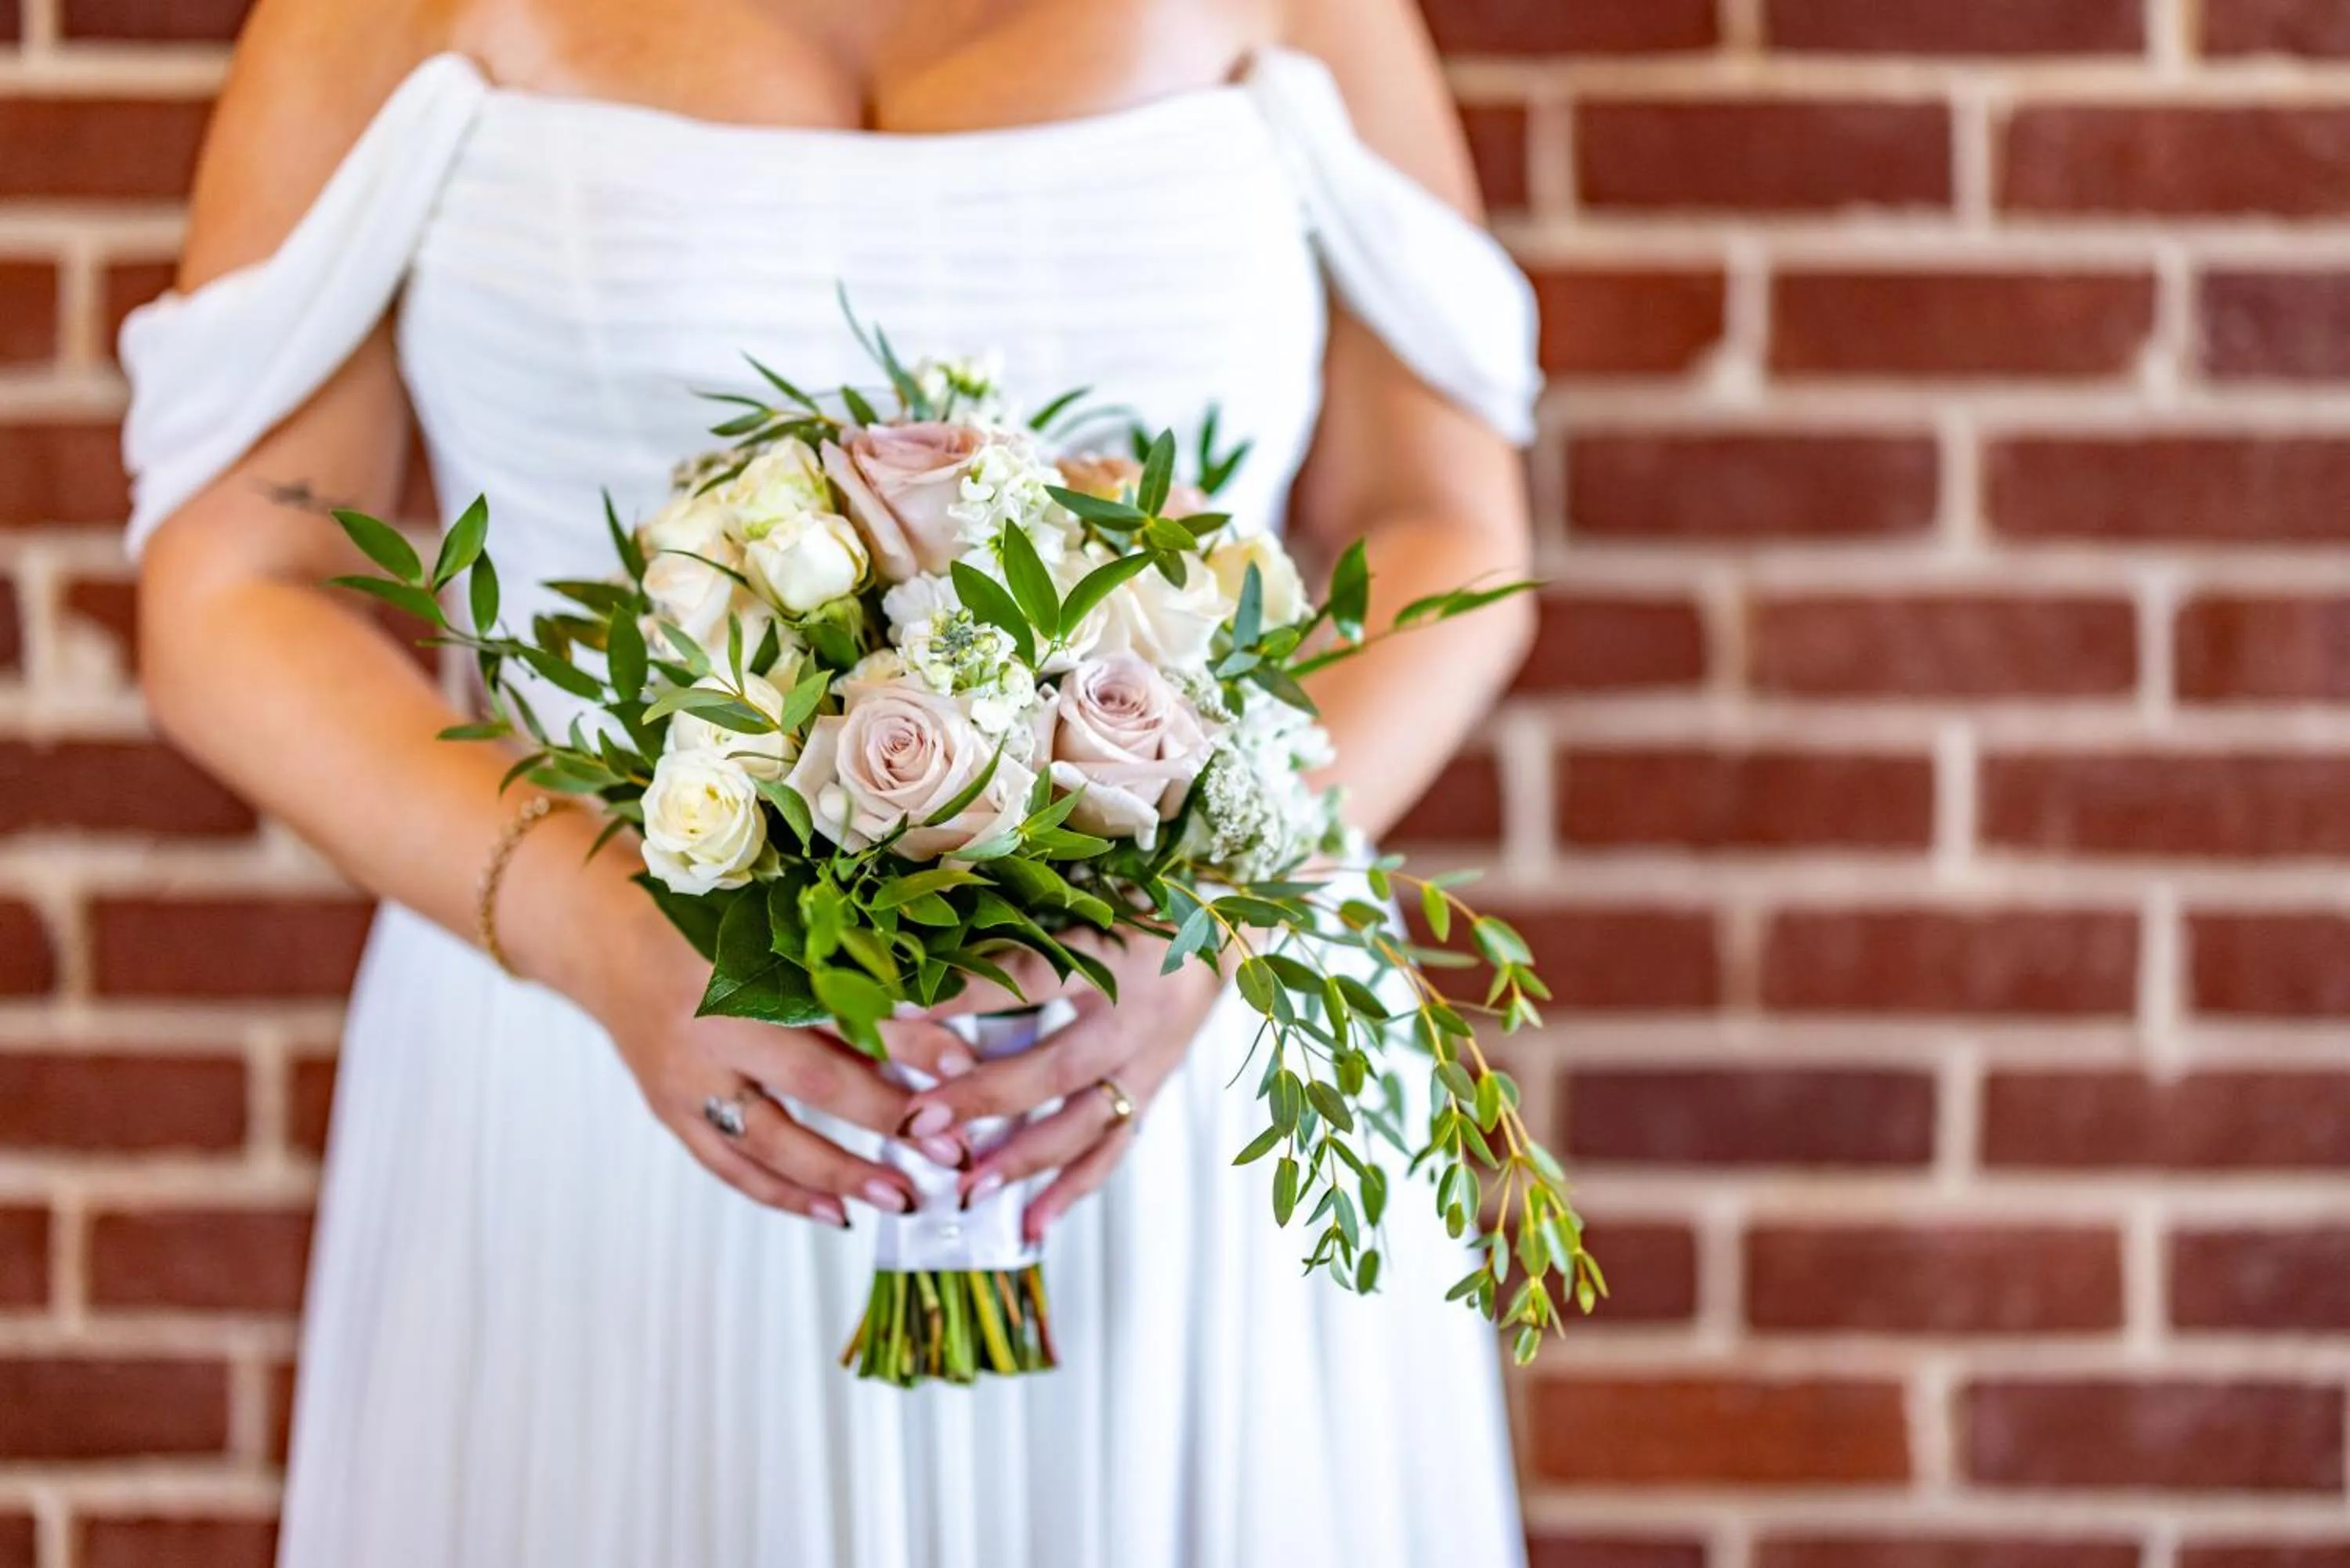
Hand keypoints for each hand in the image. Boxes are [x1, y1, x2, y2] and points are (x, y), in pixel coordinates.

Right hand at [581, 882, 974, 1224]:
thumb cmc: (708, 922)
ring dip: (840, 1175)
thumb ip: (843, 969)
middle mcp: (711, 1028)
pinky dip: (784, 1194)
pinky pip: (731, 1166)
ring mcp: (685, 1079)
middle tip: (947, 1150)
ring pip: (771, 1142)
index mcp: (743, 965)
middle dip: (885, 1120)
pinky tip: (836, 1213)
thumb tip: (934, 1015)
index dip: (903, 1040)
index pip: (839, 1010)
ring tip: (900, 1197)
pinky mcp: (671, 1112)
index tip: (962, 1065)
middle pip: (812, 1083)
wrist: (607, 941)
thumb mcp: (774, 927)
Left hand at [900, 937, 1225, 1243]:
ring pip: (1086, 1123)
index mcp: (1116, 954)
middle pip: (1057, 1066)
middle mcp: (1136, 1016)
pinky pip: (1111, 1150)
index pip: (1031, 976)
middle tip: (923, 1120)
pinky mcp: (1150, 1093)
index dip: (967, 994)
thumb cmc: (1144, 906)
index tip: (899, 1012)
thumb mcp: (1089, 898)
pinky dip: (1071, 1191)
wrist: (1224, 935)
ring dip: (1024, 1160)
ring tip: (968, 1190)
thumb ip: (1020, 923)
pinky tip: (1030, 1226)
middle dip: (986, 1097)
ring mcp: (1148, 1063)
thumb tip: (928, 940)